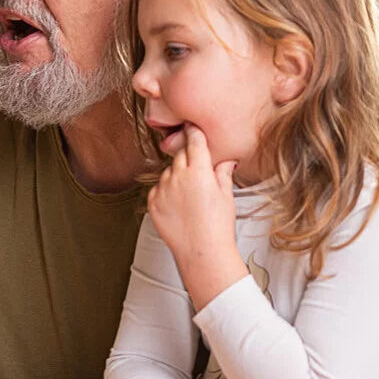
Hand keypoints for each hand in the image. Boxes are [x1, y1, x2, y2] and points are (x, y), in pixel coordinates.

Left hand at [146, 125, 237, 253]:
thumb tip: (226, 160)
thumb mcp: (226, 195)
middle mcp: (177, 176)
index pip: (194, 140)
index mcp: (198, 170)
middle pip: (180, 154)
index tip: (192, 127)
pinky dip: (167, 192)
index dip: (193, 131)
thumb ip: (222, 172)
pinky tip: (180, 206)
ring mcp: (162, 188)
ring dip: (177, 176)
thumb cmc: (218, 225)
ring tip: (191, 197)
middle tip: (198, 170)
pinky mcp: (152, 202)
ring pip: (168, 172)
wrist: (202, 251)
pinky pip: (158, 189)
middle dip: (188, 157)